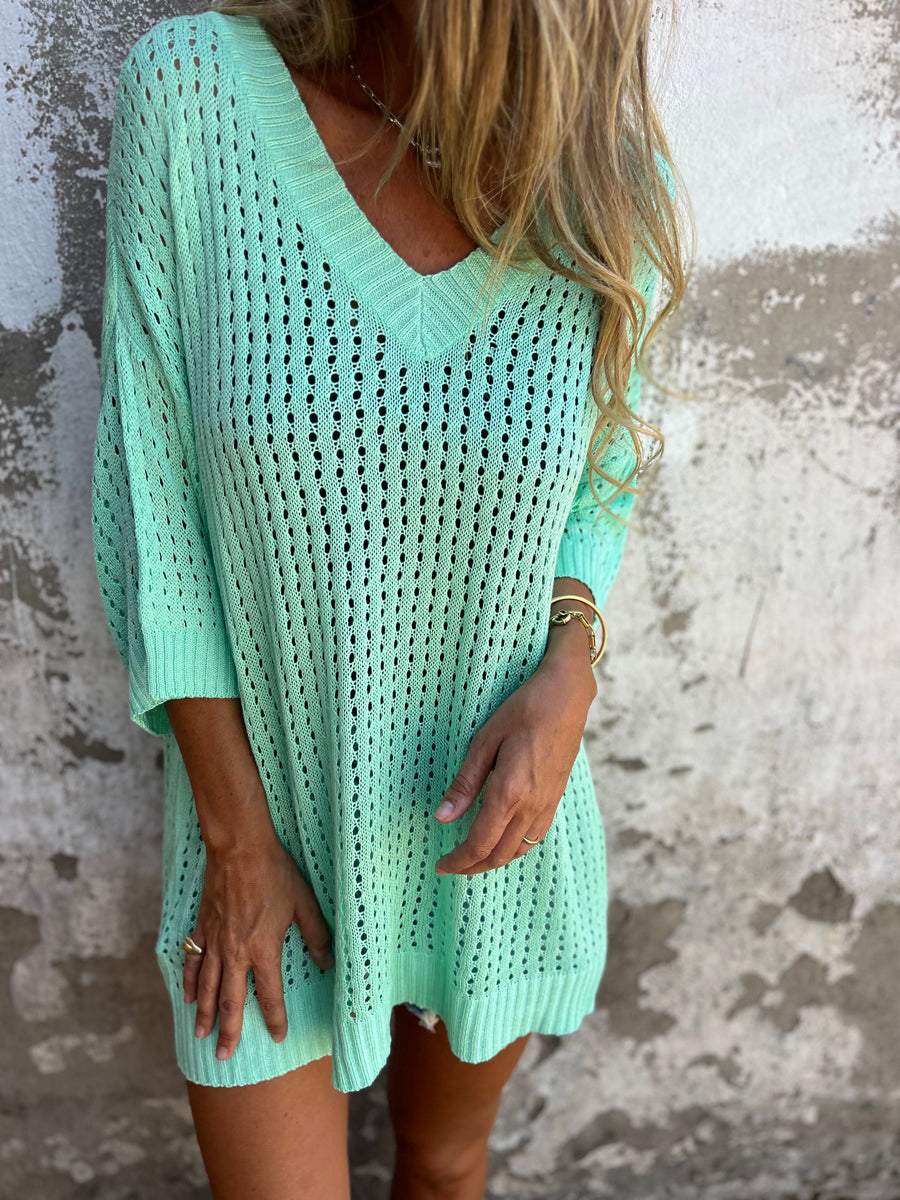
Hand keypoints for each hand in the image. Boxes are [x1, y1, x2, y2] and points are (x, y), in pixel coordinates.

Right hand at [183, 831, 332, 1061]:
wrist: (240, 849)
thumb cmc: (275, 874)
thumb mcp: (304, 903)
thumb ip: (315, 935)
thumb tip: (326, 962)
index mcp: (264, 949)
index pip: (269, 995)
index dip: (274, 1018)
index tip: (278, 1036)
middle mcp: (236, 953)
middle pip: (231, 1000)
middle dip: (229, 1031)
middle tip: (224, 1057)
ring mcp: (216, 941)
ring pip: (208, 986)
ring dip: (205, 1014)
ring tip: (202, 1037)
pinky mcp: (203, 927)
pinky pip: (193, 961)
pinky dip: (189, 982)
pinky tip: (187, 998)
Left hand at [433, 636, 596, 875]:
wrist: (567, 697)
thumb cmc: (523, 711)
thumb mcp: (484, 740)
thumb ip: (465, 783)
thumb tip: (443, 818)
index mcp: (510, 792)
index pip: (480, 843)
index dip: (458, 860)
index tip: (440, 866)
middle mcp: (531, 806)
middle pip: (499, 854)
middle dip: (472, 867)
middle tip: (450, 867)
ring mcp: (547, 804)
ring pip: (519, 850)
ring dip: (493, 861)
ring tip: (471, 859)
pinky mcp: (555, 798)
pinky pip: (534, 837)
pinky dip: (514, 849)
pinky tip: (502, 841)